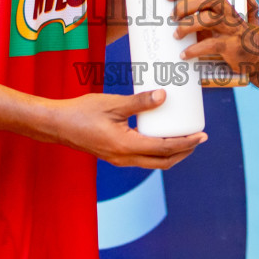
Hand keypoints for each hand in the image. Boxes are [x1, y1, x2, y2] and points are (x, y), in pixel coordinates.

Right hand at [48, 89, 205, 168]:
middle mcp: (124, 158)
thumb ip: (139, 102)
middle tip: (198, 138)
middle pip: (163, 162)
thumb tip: (164, 96)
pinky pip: (142, 158)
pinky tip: (160, 137)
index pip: (164, 148)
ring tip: (184, 138)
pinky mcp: (114, 155)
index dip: (186, 142)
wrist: (57, 124)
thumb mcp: (113, 104)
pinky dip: (157, 151)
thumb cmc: (82, 112)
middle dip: (184, 152)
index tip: (201, 135)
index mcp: (125, 146)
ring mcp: (119, 159)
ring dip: (171, 153)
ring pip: (153, 163)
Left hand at [169, 0, 257, 83]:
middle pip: (206, 0)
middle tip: (172, 17)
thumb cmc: (237, 33)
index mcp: (223, 3)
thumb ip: (217, 6)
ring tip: (176, 35)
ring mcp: (232, 29)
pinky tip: (184, 54)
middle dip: (185, 6)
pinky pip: (211, 45)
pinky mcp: (232, 46)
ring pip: (208, 19)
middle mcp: (228, 12)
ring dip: (187, 26)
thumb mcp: (225, 16)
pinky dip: (195, 49)